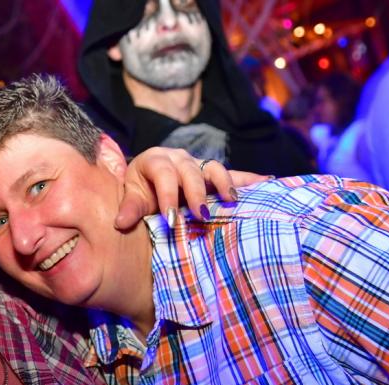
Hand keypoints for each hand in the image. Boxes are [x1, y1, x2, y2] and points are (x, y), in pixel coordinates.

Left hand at [117, 147, 266, 229]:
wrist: (146, 181)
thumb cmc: (139, 190)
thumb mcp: (132, 196)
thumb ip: (129, 207)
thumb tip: (120, 223)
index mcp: (156, 160)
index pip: (164, 175)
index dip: (169, 197)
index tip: (172, 221)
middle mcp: (179, 158)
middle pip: (191, 172)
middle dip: (197, 194)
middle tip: (201, 216)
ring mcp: (198, 164)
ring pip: (214, 168)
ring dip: (225, 184)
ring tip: (231, 202)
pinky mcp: (211, 174)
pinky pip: (233, 174)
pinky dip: (249, 179)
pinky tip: (268, 181)